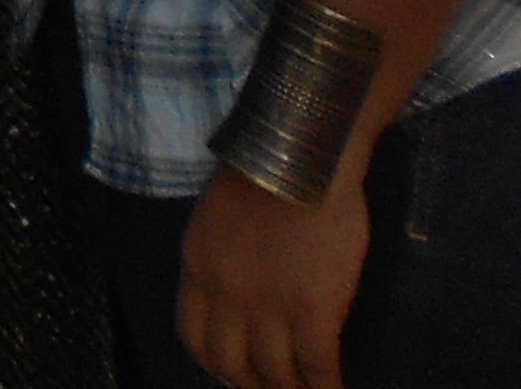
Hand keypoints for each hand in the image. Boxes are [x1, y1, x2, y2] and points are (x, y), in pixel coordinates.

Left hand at [176, 166, 366, 388]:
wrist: (303, 155)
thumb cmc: (268, 173)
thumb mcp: (217, 214)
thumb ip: (219, 256)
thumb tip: (233, 288)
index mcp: (199, 266)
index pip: (193, 335)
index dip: (215, 362)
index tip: (235, 371)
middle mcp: (226, 293)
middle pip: (229, 363)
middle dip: (251, 384)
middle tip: (274, 387)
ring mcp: (269, 305)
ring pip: (274, 373)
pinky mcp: (313, 310)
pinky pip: (317, 367)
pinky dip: (327, 387)